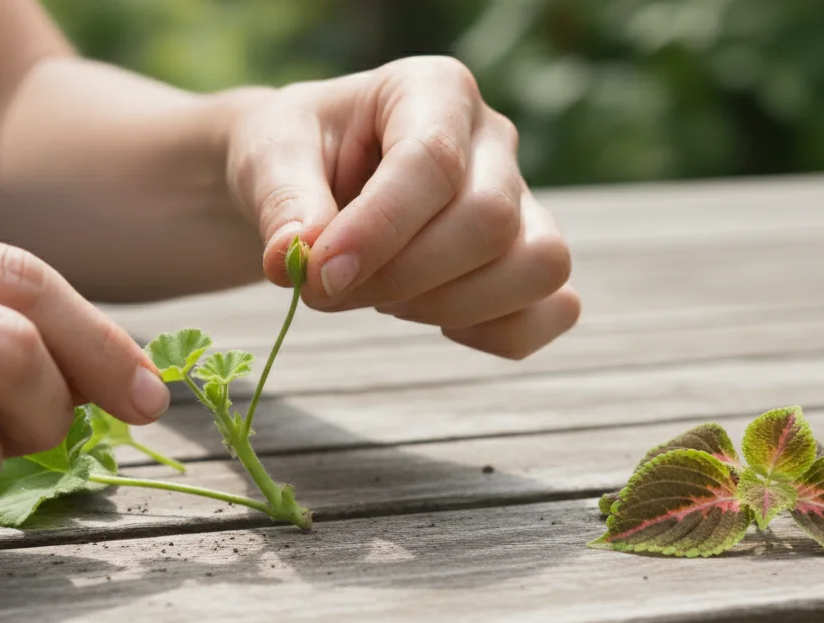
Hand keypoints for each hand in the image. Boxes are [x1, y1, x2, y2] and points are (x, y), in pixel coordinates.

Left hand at [226, 56, 579, 358]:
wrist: (310, 176)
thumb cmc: (295, 155)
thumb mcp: (268, 158)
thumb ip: (282, 202)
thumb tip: (293, 257)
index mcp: (434, 88)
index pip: (432, 161)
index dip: (379, 230)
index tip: (319, 276)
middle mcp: (493, 138)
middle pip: (490, 220)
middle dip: (405, 277)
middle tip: (331, 292)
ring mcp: (523, 199)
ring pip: (539, 265)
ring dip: (454, 307)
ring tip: (384, 301)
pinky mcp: (530, 257)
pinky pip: (555, 308)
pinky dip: (499, 333)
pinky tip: (436, 322)